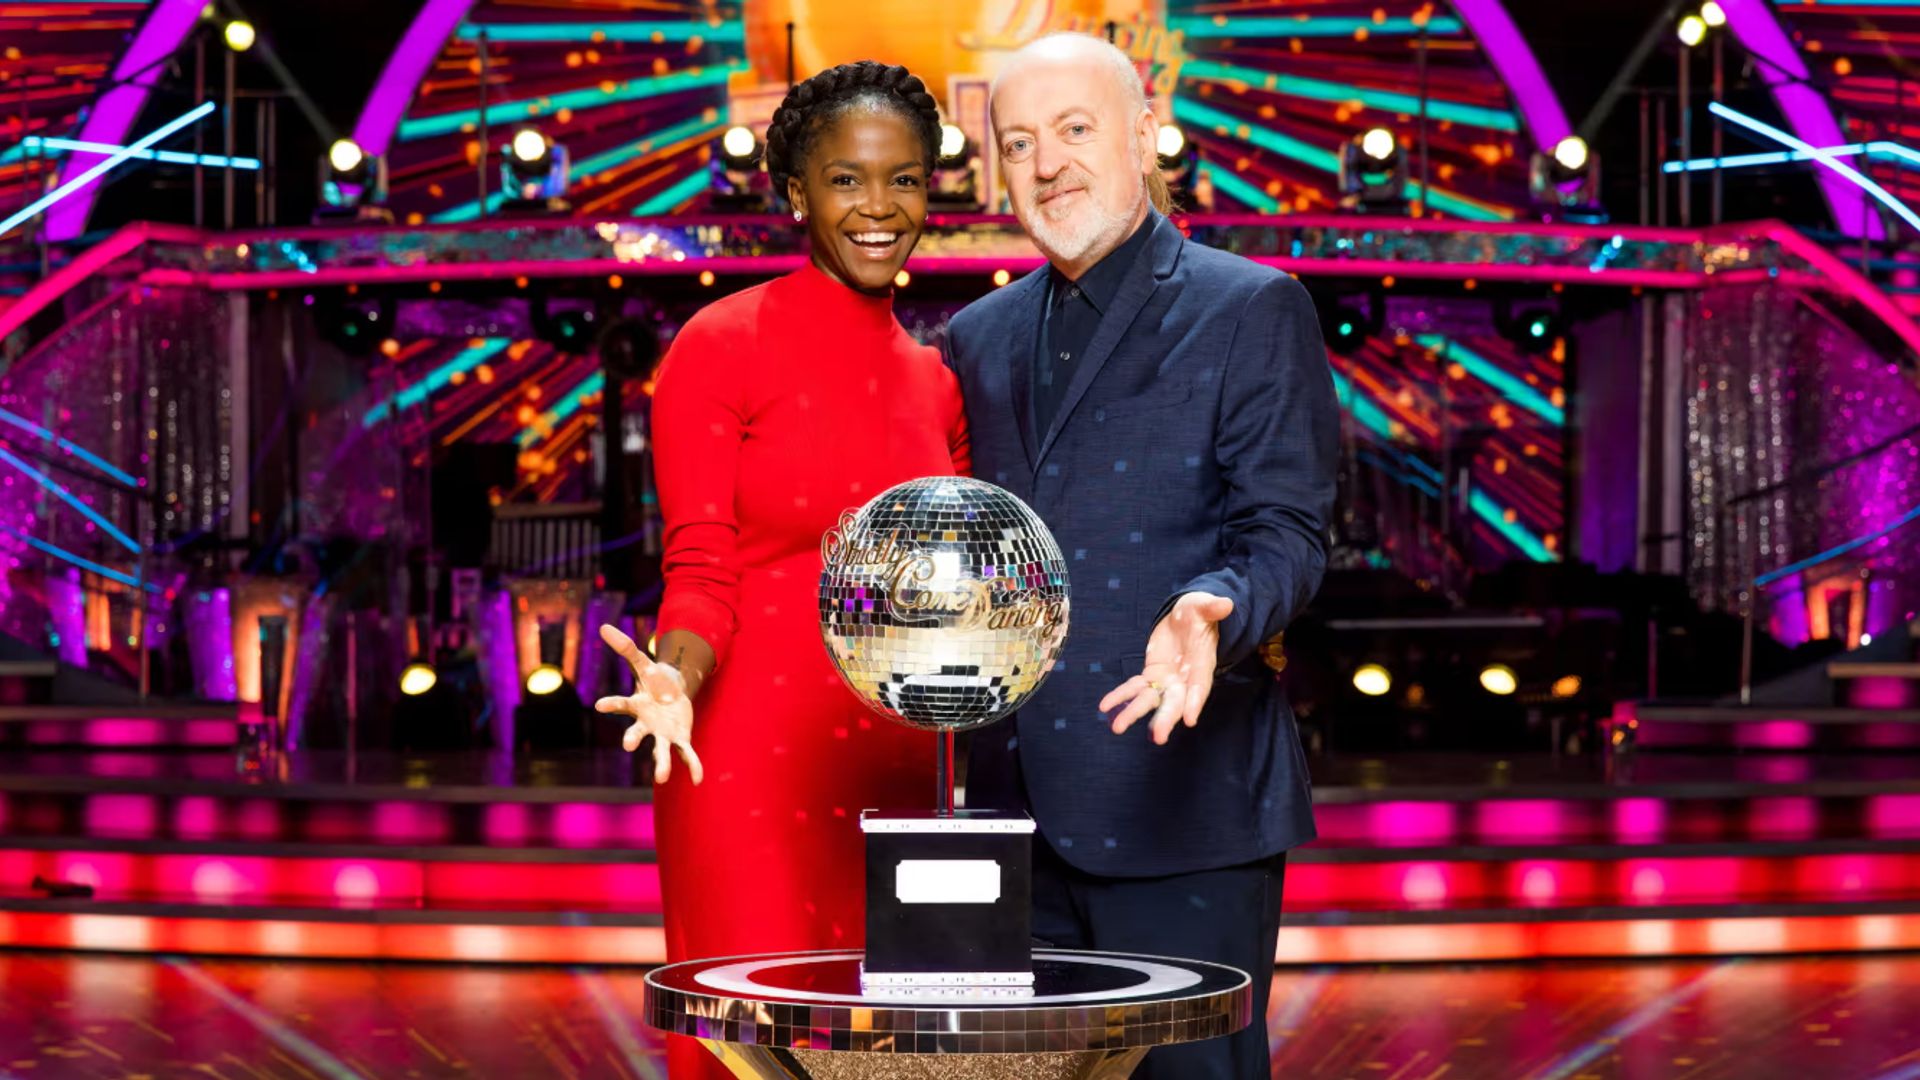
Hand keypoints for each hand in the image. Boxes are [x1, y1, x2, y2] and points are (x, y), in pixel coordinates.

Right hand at [594, 624, 704, 784]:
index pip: (621, 703)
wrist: (672, 696)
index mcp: (636, 704)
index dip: (611, 704)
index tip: (599, 705)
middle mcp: (646, 723)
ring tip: (662, 777)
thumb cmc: (654, 681)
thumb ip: (626, 648)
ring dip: (661, 764)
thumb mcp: (643, 663)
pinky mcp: (680, 739)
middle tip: (627, 746)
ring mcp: (663, 734)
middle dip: (632, 738)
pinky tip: (699, 780)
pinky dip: (693, 766)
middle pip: (637, 732)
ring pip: (661, 750)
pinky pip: (687, 755)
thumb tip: (604, 626)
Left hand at [1100, 593, 1234, 744]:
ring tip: (1117, 728)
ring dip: (1134, 713)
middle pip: (1175, 702)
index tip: (1189, 719)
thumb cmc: (1199, 613)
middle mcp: (1184, 679)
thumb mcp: (1203, 606)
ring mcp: (1166, 680)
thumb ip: (1211, 608)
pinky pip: (1134, 688)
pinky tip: (1105, 706)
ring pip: (1150, 700)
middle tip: (1157, 737)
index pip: (1199, 686)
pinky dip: (1120, 696)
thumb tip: (1225, 604)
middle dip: (1165, 719)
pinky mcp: (1151, 676)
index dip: (1195, 702)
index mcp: (1202, 665)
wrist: (1187, 617)